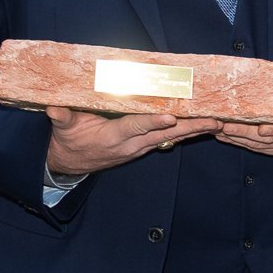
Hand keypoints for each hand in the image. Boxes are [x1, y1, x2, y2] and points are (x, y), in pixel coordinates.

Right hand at [44, 106, 219, 177]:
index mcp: (112, 136)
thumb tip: (54, 109)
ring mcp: (140, 147)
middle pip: (164, 134)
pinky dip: (187, 133)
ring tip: (218, 123)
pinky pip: (169, 139)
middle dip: (190, 127)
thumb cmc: (68, 141)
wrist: (71, 163)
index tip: (170, 117)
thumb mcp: (62, 129)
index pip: (135, 127)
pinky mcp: (144, 147)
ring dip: (195, 130)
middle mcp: (131, 144)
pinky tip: (203, 126)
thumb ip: (62, 118)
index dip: (152, 122)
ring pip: (171, 137)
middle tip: (213, 120)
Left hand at [215, 77, 272, 155]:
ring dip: (236, 138)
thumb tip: (247, 73)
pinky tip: (223, 135)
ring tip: (218, 129)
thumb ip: (272, 83)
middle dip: (243, 132)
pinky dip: (237, 141)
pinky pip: (253, 147)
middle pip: (266, 138)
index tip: (262, 129)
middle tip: (224, 126)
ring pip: (257, 144)